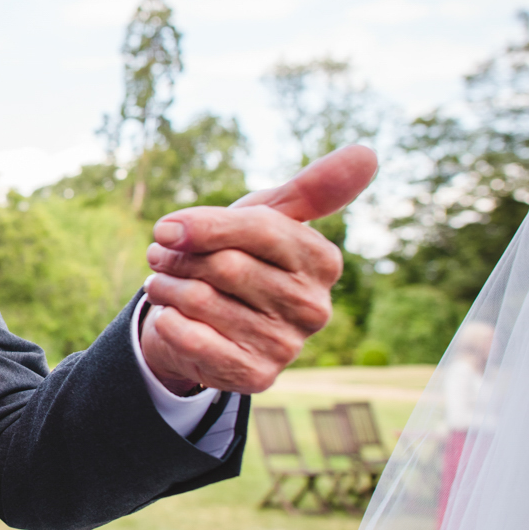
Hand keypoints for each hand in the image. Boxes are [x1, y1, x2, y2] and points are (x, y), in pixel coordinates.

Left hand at [140, 145, 377, 394]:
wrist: (207, 322)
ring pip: (203, 301)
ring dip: (166, 288)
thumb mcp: (268, 216)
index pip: (259, 229)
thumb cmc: (241, 257)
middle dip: (179, 258)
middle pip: (226, 266)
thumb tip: (367, 152)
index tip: (166, 227)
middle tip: (161, 256)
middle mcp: (314, 307)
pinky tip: (168, 317)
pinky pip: (195, 341)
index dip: (203, 225)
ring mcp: (288, 346)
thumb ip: (312, 188)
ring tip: (162, 283)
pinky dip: (168, 324)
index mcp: (322, 261)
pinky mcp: (256, 377)